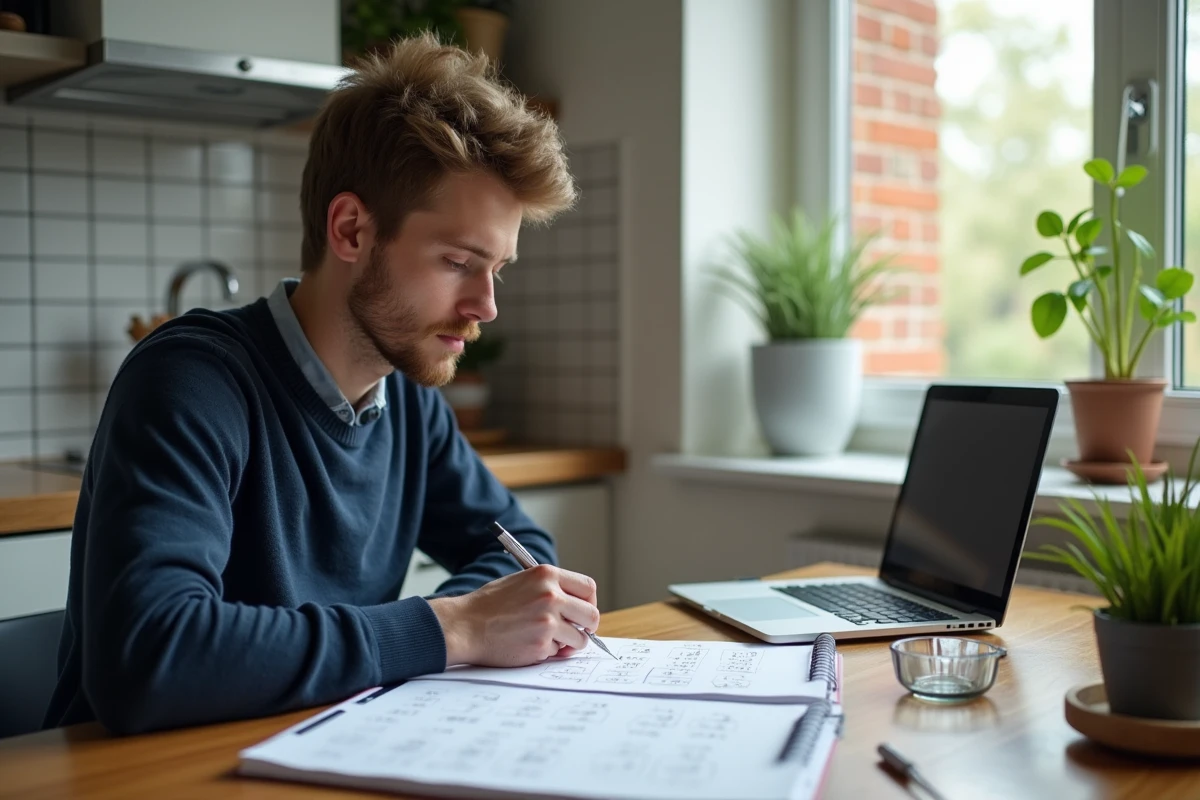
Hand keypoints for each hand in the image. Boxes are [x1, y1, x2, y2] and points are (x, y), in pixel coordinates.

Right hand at [429, 565, 600, 666]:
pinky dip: (548, 651)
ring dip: (569, 643)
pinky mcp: (540, 644)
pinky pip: (557, 651)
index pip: (588, 587)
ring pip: (579, 638)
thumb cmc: (489, 605)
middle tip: (577, 632)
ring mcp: (547, 621)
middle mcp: (551, 595)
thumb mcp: (522, 581)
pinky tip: (528, 644)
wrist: (464, 625)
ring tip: (549, 640)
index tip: (583, 612)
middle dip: (587, 627)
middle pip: (591, 615)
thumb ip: (550, 588)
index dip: (589, 602)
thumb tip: (576, 606)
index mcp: (547, 575)